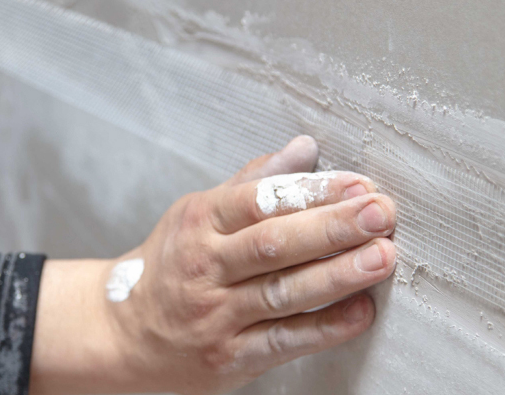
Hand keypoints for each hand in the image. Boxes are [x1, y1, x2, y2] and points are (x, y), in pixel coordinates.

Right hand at [31, 136, 397, 394]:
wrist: (122, 333)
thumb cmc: (171, 267)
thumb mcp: (199, 214)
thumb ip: (255, 182)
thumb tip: (305, 148)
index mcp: (199, 221)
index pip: (261, 200)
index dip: (314, 192)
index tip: (358, 185)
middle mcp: (205, 267)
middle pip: (274, 244)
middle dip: (333, 227)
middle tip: (381, 213)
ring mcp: (216, 315)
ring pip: (282, 292)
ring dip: (337, 274)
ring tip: (382, 257)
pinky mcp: (229, 356)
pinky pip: (283, 340)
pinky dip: (325, 327)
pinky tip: (360, 311)